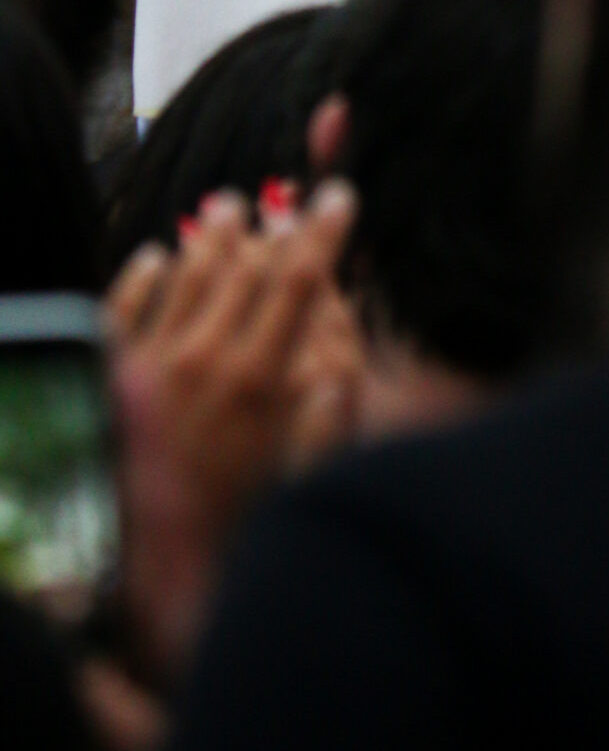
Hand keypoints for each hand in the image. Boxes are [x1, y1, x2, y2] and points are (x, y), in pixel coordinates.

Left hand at [106, 181, 360, 680]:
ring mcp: (149, 361)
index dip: (323, 230)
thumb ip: (325, 424)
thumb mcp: (292, 484)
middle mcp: (203, 359)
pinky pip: (126, 298)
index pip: (300, 278)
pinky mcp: (107, 372)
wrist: (127, 572)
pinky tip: (160, 254)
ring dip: (213, 232)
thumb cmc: (220, 530)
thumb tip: (343, 366)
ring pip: (186, 268)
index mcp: (257, 380)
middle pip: (246, 263)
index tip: (338, 195)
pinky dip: (147, 268)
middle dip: (272, 226)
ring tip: (229, 207)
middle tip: (285, 205)